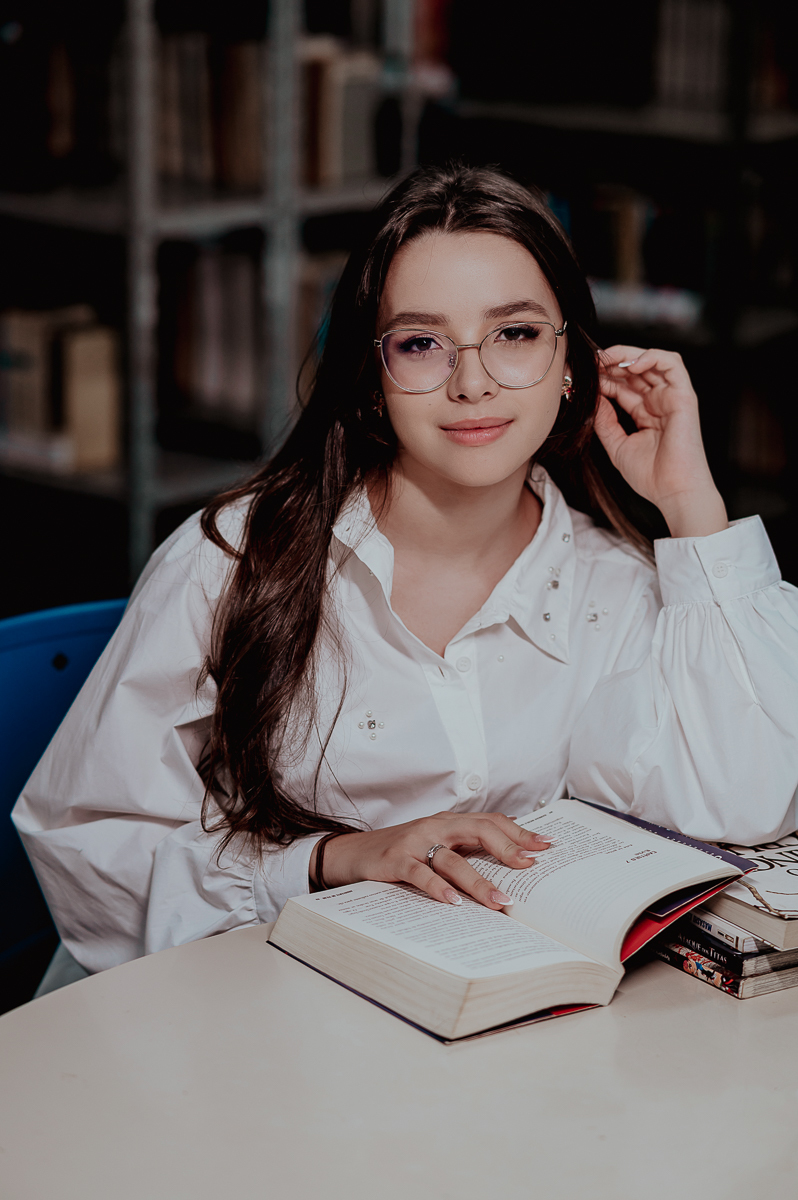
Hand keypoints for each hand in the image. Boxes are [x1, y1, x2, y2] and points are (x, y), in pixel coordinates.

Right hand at [310, 812, 551, 908]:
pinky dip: (438, 889)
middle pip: (479, 830)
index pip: (492, 821)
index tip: (546, 846)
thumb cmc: (402, 852)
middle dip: (508, 849)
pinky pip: (421, 874)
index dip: (519, 833)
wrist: (355, 853)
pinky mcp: (396, 860)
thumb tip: (510, 863)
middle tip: (530, 867)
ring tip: (500, 901)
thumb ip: (467, 849)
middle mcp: (436, 826)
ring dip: (479, 882)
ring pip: (454, 859)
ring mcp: (416, 842)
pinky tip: (453, 903)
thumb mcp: (437, 845)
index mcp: (450, 822)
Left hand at [595, 345, 728, 537]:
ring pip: (652, 360)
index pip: (622, 385)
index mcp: (645, 413)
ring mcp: (672, 397)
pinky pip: (672, 363)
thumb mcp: (617, 445)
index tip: (580, 377)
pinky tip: (628, 366)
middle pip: (634, 370)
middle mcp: (659, 402)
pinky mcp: (684, 396)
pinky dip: (650, 357)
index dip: (602, 377)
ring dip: (627, 355)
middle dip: (610, 363)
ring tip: (605, 360)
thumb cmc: (651, 476)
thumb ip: (605, 420)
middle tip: (588, 363)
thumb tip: (593, 398)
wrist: (673, 491)